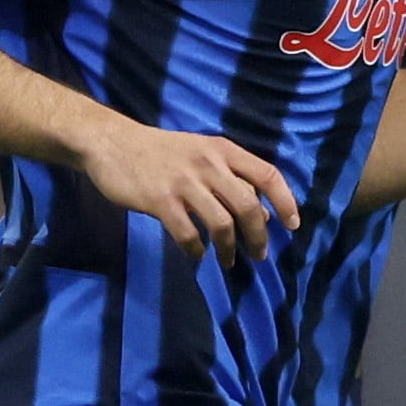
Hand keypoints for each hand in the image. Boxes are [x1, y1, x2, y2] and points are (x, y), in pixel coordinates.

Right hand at [75, 118, 299, 267]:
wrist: (112, 143)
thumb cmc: (162, 152)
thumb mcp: (202, 155)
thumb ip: (232, 180)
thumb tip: (264, 214)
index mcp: (222, 150)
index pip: (267, 174)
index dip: (285, 201)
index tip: (292, 225)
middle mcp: (208, 164)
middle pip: (248, 205)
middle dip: (258, 236)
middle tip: (260, 255)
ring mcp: (184, 182)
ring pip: (221, 224)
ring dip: (230, 249)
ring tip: (229, 262)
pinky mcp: (160, 200)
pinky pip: (188, 234)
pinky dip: (197, 250)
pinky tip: (196, 255)